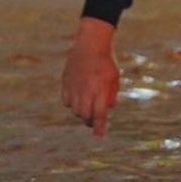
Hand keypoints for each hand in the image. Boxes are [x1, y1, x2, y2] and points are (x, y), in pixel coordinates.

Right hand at [61, 18, 120, 137]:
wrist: (91, 44)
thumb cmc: (106, 62)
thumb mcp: (115, 79)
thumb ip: (111, 95)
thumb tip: (107, 110)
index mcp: (100, 89)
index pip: (99, 113)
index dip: (99, 127)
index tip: (99, 137)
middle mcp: (85, 90)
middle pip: (85, 115)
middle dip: (90, 121)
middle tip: (94, 121)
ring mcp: (73, 86)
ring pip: (74, 109)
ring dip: (81, 113)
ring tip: (88, 107)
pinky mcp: (65, 82)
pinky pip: (66, 101)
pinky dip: (72, 104)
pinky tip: (78, 99)